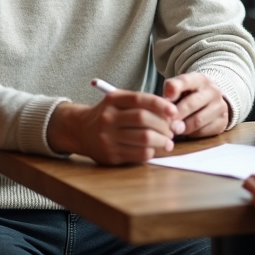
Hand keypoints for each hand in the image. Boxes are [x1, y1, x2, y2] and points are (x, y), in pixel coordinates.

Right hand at [47, 90, 185, 164]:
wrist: (80, 131)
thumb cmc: (109, 115)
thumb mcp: (119, 103)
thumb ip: (141, 105)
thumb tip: (171, 115)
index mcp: (112, 100)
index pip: (139, 99)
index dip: (160, 104)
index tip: (174, 111)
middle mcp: (108, 118)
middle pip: (143, 119)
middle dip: (163, 125)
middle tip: (172, 130)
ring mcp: (108, 137)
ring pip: (143, 139)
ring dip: (161, 141)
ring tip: (168, 142)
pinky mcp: (110, 155)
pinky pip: (138, 154)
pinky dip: (151, 152)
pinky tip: (153, 149)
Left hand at [162, 72, 229, 137]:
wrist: (212, 102)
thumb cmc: (190, 95)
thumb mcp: (181, 88)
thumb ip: (171, 92)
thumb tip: (164, 104)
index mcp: (200, 79)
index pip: (186, 81)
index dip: (174, 88)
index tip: (166, 97)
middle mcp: (213, 91)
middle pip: (191, 104)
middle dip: (176, 114)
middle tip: (164, 122)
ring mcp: (220, 107)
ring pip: (197, 121)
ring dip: (182, 127)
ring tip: (173, 129)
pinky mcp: (222, 122)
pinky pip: (203, 131)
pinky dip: (192, 134)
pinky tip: (186, 131)